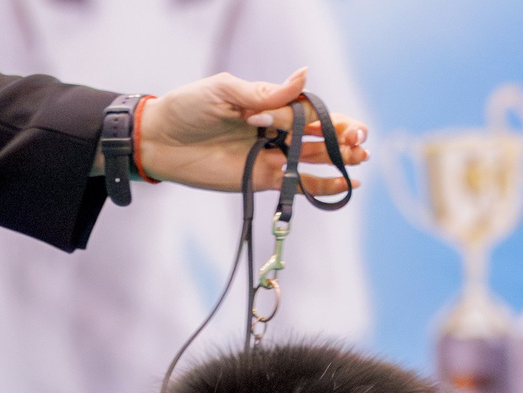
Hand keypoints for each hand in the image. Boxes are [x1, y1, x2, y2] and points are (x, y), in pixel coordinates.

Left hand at [135, 68, 368, 195]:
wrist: (161, 141)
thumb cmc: (189, 107)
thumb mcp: (225, 91)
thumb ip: (265, 93)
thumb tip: (304, 76)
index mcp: (269, 103)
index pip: (308, 109)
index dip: (330, 116)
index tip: (346, 125)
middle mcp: (275, 129)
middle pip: (319, 133)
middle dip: (343, 137)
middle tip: (360, 142)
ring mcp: (271, 156)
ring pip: (314, 158)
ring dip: (340, 159)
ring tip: (361, 160)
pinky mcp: (262, 179)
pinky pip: (298, 184)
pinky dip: (322, 186)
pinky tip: (347, 184)